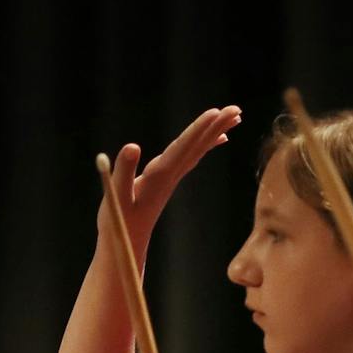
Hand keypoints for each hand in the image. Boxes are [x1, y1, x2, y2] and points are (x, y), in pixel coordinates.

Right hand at [99, 105, 241, 249]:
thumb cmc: (118, 222)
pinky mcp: (167, 180)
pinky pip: (192, 156)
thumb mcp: (116, 196)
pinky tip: (221, 138)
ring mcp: (171, 178)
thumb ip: (124, 171)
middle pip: (196, 146)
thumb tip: (131, 147)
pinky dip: (207, 144)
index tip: (215, 112)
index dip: (197, 129)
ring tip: (235, 117)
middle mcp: (169, 175)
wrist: (127, 243)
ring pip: (198, 150)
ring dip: (215, 131)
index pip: (182, 148)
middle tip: (236, 109)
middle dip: (215, 126)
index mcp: (158, 176)